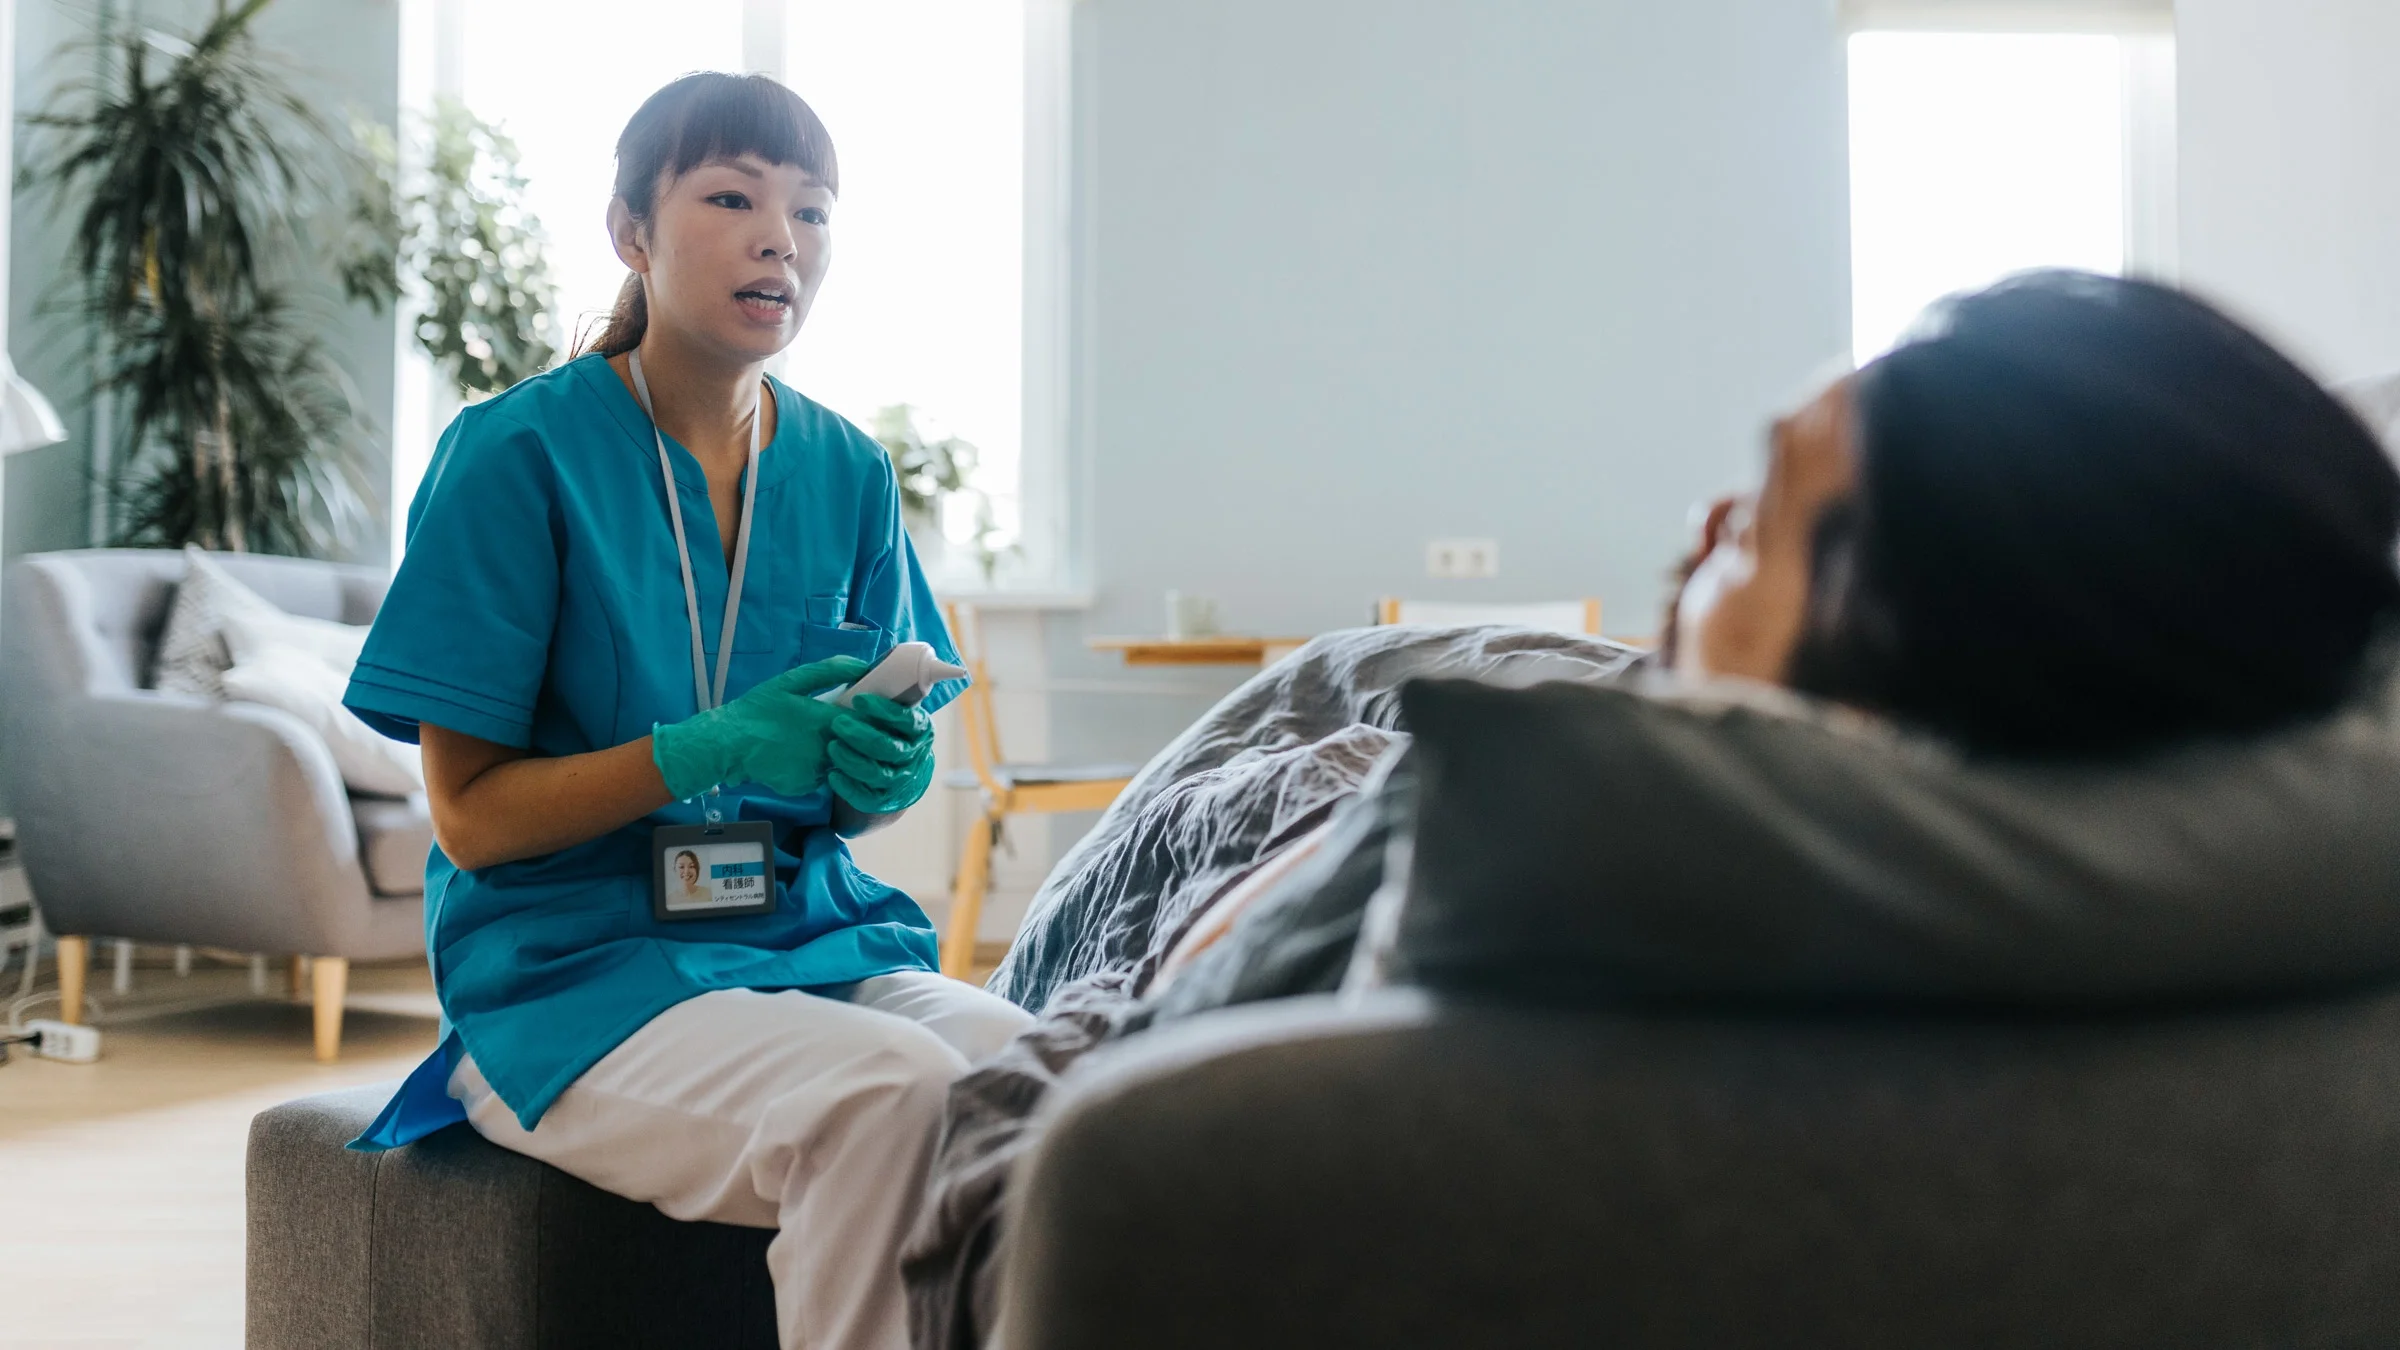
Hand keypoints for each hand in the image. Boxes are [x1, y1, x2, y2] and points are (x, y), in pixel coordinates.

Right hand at [651, 656, 868, 799]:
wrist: (727, 745)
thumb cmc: (757, 710)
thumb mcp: (790, 682)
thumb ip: (829, 672)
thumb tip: (862, 666)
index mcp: (827, 721)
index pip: (869, 723)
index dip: (871, 718)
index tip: (864, 712)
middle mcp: (828, 750)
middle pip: (858, 746)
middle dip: (855, 737)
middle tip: (833, 727)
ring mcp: (817, 772)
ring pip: (840, 763)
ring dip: (835, 753)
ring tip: (810, 740)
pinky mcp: (805, 787)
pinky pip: (821, 777)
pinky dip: (816, 768)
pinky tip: (798, 756)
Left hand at [826, 693, 935, 814]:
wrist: (896, 765)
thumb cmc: (886, 727)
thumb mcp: (891, 708)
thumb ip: (881, 691)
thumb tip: (860, 669)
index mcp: (920, 728)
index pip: (907, 720)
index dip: (884, 711)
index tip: (858, 700)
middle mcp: (914, 754)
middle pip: (890, 749)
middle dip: (862, 736)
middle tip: (837, 723)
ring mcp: (901, 779)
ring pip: (878, 774)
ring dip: (853, 761)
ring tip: (832, 747)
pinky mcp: (884, 798)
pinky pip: (867, 797)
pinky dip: (849, 787)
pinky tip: (832, 775)